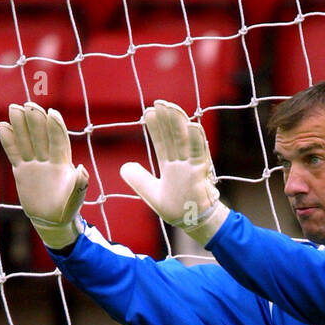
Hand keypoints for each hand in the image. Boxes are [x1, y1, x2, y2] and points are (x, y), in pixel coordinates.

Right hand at [0, 102, 88, 249]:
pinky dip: (8, 140)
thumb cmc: (67, 209)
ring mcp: (34, 163)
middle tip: (29, 105)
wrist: (51, 220)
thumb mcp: (75, 200)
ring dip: (20, 125)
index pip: (59, 141)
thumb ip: (79, 186)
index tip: (52, 113)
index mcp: (63, 163)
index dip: (56, 128)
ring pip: (26, 141)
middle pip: (41, 136)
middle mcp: (48, 159)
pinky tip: (2, 126)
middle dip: (36, 121)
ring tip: (14, 108)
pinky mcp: (22, 170)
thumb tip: (82, 169)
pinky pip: (14, 152)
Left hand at [119, 100, 228, 246]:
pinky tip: (193, 125)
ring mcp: (191, 166)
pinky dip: (197, 140)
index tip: (148, 112)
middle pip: (173, 137)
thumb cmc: (176, 209)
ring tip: (172, 107)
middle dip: (167, 120)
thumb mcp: (152, 193)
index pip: (161, 142)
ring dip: (179, 124)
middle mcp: (181, 162)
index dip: (155, 128)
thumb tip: (123, 167)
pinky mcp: (200, 173)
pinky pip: (199, 154)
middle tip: (159, 102)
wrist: (192, 223)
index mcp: (170, 166)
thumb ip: (138, 180)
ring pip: (184, 141)